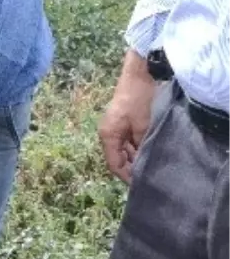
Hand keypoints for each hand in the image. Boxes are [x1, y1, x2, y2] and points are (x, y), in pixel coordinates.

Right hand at [98, 51, 156, 183]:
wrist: (139, 74)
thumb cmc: (139, 100)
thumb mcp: (143, 126)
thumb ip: (141, 146)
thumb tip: (143, 163)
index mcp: (108, 136)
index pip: (114, 164)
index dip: (126, 176)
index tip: (140, 183)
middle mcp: (107, 133)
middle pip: (117, 157)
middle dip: (131, 167)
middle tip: (149, 174)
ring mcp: (113, 127)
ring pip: (122, 149)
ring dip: (134, 156)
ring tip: (150, 163)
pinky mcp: (120, 121)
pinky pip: (126, 140)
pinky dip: (135, 146)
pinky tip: (147, 148)